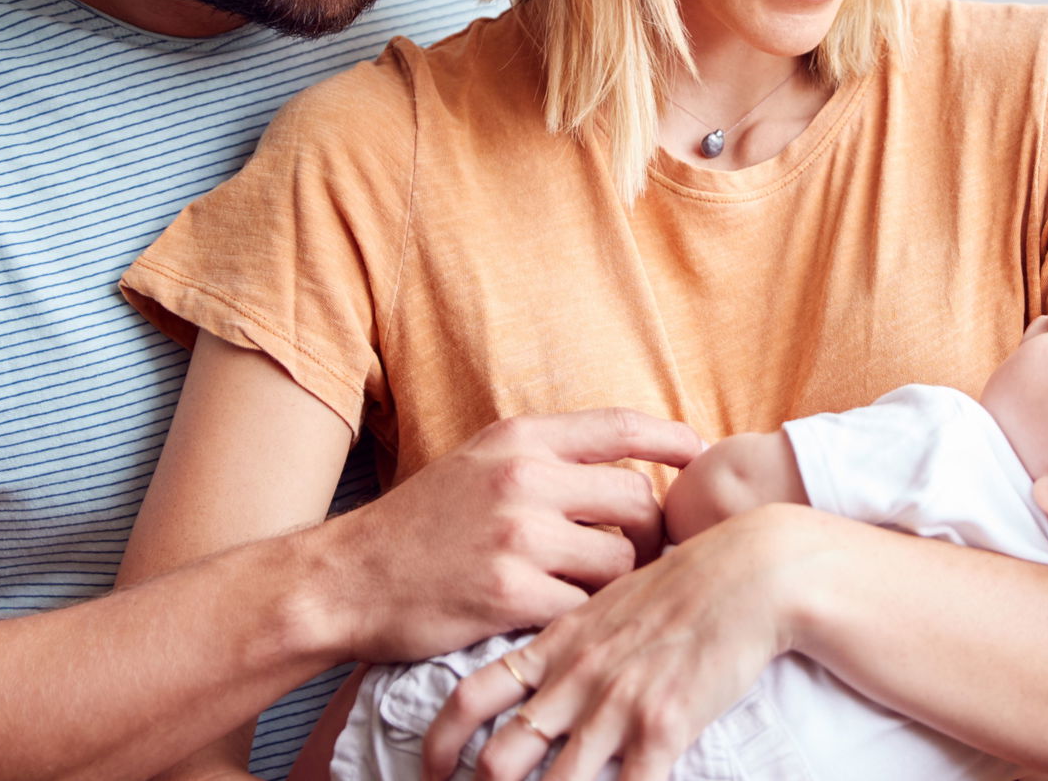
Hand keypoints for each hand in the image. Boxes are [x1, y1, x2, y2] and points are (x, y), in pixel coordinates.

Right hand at [322, 408, 703, 663]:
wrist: (346, 580)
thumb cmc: (421, 525)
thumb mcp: (479, 463)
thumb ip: (547, 459)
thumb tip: (625, 467)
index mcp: (520, 439)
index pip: (621, 428)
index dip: (672, 440)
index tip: (700, 454)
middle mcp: (523, 479)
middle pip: (638, 502)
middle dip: (652, 535)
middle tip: (639, 556)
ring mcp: (518, 537)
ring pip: (620, 561)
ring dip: (618, 583)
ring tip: (595, 590)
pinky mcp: (510, 595)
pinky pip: (585, 609)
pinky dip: (583, 619)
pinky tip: (561, 618)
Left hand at [419, 503, 819, 780]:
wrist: (751, 571)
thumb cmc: (689, 581)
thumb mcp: (612, 599)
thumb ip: (576, 635)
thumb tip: (548, 664)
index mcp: (557, 645)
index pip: (472, 696)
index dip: (442, 743)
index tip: (431, 771)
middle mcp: (576, 679)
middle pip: (500, 758)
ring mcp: (617, 705)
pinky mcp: (664, 726)